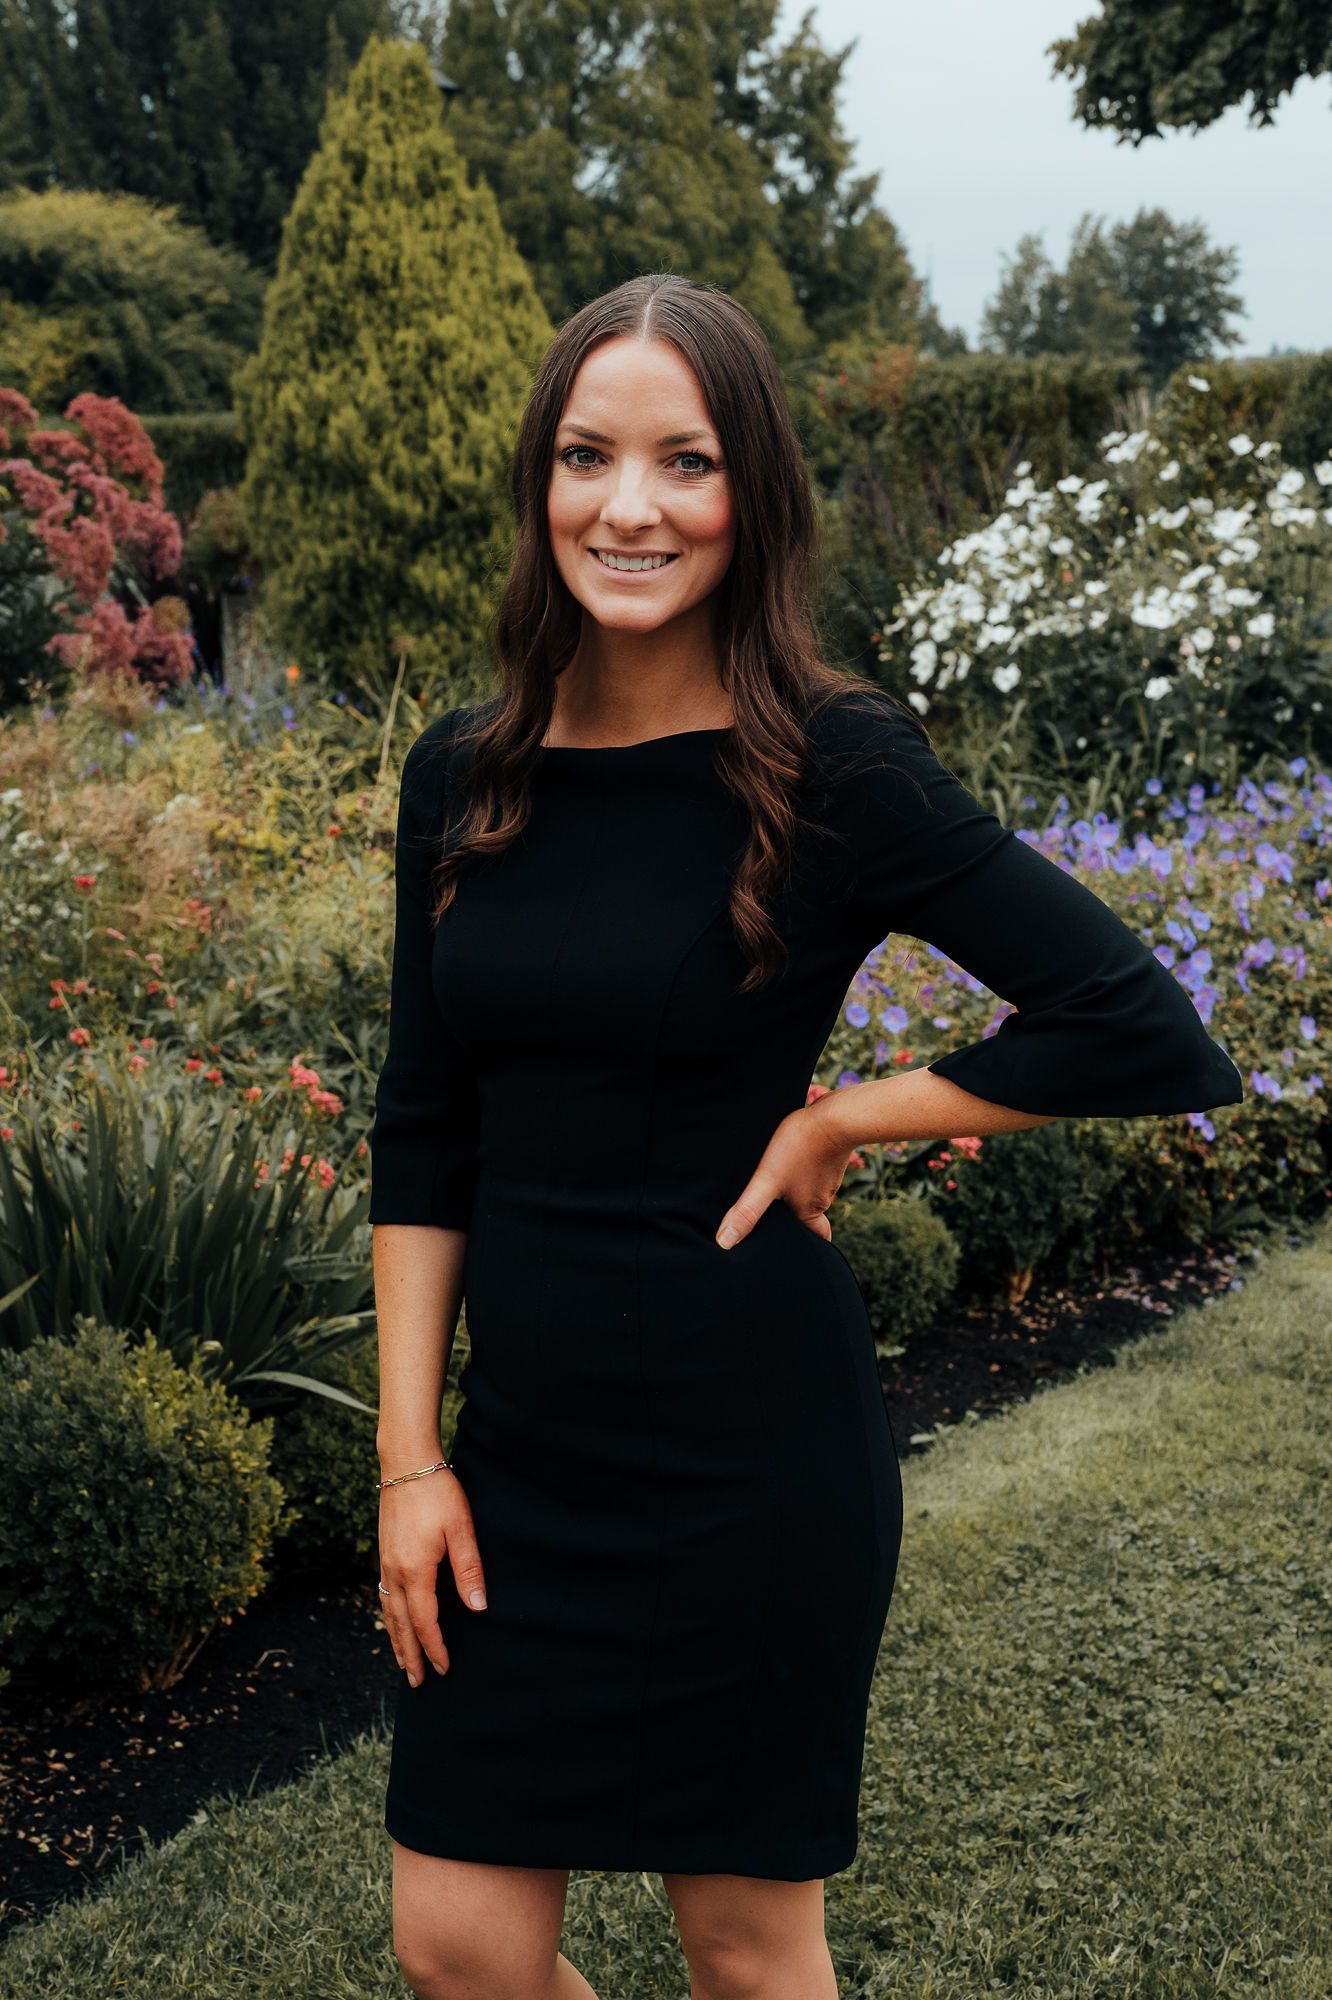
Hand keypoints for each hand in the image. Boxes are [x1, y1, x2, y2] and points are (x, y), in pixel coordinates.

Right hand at [377, 1466, 487, 1686]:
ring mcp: (385, 1563)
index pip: (425, 1621)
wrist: (406, 1463)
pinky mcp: (384, 1553)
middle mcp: (394, 1572)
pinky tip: (394, 1621)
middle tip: (418, 1682)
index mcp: (415, 1571)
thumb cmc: (438, 1493)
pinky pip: (384, 1596)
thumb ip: (469, 1571)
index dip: (435, 1647)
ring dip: (396, 1640)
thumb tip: (478, 1609)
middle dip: (411, 1655)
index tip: (444, 1668)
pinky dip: (389, 1617)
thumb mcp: (461, 1530)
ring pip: (389, 1612)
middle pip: (402, 1624)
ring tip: (403, 1662)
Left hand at [714, 1099, 857, 1249]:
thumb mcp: (767, 1180)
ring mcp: (826, 1178)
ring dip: (794, 1194)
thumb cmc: (801, 1148)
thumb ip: (748, 1211)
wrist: (835, 1116)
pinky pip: (811, 1172)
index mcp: (809, 1212)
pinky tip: (788, 1162)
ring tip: (773, 1189)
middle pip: (807, 1218)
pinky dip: (800, 1172)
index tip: (795, 1251)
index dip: (807, 1248)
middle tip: (772, 1218)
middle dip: (792, 1220)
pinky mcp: (826, 1158)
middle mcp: (821, 1199)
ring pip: (808, 1193)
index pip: (816, 1241)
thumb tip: (725, 1242)